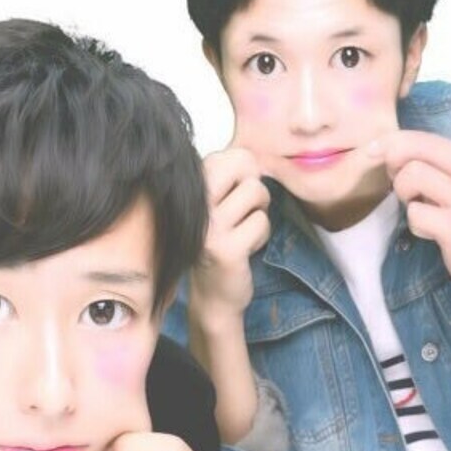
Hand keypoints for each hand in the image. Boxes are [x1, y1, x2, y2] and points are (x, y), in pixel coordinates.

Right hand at [191, 147, 269, 320]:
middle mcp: (193, 204)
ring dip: (258, 215)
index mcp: (189, 189)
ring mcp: (208, 227)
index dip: (243, 171)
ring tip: (241, 231)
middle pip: (242, 167)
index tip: (235, 193)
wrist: (212, 295)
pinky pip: (262, 223)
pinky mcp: (226, 249)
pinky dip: (261, 236)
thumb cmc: (218, 243)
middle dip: (254, 188)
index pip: (227, 156)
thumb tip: (252, 160)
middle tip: (244, 211)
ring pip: (257, 195)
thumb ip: (228, 176)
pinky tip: (244, 248)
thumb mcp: (215, 204)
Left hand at [369, 130, 450, 286]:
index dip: (391, 141)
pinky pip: (416, 214)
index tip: (373, 149)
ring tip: (427, 209)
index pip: (424, 138)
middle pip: (411, 149)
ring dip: (407, 195)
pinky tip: (436, 233)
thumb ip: (436, 164)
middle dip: (394, 165)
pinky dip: (418, 225)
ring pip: (411, 177)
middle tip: (404, 185)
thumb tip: (384, 147)